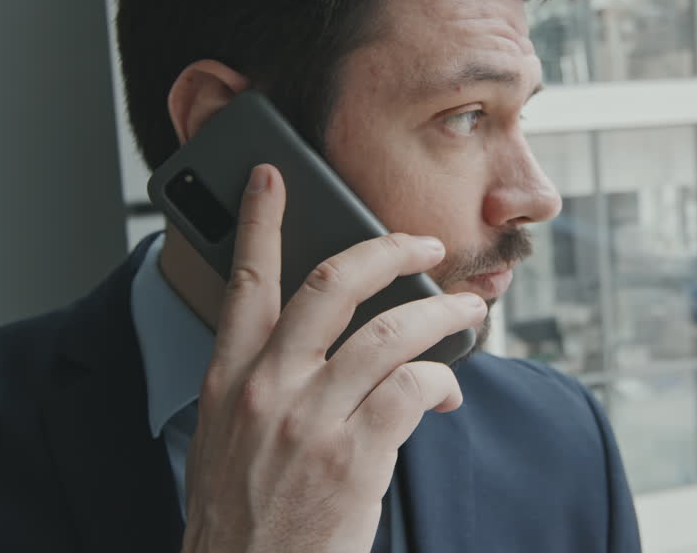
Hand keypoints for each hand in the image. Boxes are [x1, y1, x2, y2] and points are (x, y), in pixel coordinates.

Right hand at [180, 164, 485, 552]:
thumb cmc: (242, 522)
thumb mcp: (226, 443)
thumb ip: (265, 389)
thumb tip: (329, 356)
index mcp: (228, 381)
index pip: (245, 281)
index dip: (262, 220)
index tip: (274, 177)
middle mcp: (266, 389)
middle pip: (332, 285)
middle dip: (388, 249)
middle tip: (424, 244)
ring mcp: (309, 421)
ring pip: (389, 332)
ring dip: (441, 316)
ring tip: (469, 313)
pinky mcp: (353, 457)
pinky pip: (412, 389)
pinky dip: (439, 380)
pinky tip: (447, 391)